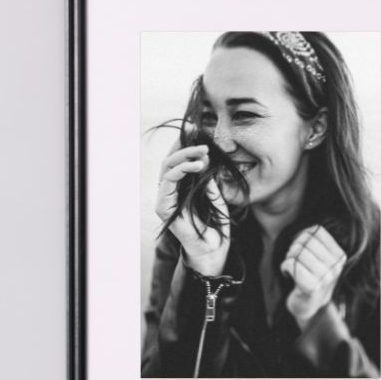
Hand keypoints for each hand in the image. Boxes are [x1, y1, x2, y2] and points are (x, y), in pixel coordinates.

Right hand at [155, 145, 231, 276]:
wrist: (214, 249)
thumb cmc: (216, 225)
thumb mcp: (216, 196)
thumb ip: (208, 180)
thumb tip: (203, 161)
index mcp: (181, 187)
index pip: (178, 160)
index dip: (184, 144)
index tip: (196, 130)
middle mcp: (170, 191)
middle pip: (170, 161)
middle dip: (185, 147)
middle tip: (203, 143)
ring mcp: (165, 199)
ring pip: (168, 168)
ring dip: (185, 157)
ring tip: (204, 154)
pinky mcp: (163, 207)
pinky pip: (168, 182)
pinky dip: (181, 170)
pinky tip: (196, 166)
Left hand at [281, 224, 346, 326]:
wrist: (309, 305)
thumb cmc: (311, 277)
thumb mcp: (319, 258)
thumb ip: (314, 241)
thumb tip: (303, 230)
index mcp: (339, 256)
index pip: (317, 231)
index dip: (303, 235)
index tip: (300, 246)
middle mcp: (335, 267)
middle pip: (306, 241)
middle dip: (294, 247)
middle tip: (293, 258)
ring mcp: (325, 278)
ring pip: (298, 252)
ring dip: (289, 257)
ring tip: (291, 266)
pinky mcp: (312, 288)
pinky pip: (291, 265)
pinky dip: (284, 266)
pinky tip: (288, 274)